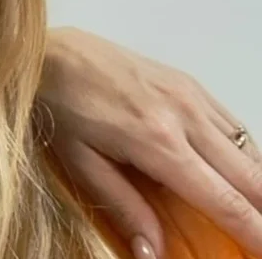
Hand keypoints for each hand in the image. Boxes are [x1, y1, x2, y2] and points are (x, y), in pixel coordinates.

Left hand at [39, 27, 261, 257]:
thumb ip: (124, 208)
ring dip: (256, 181)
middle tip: (261, 234)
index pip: (224, 199)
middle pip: (250, 175)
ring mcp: (189, 92)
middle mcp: (184, 115)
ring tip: (252, 207)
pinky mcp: (186, 79)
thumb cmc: (60, 107)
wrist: (51, 52)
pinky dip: (244, 150)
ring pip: (248, 146)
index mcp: (157, 142)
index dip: (255, 232)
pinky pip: (231, 121)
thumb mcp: (80, 162)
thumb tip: (154, 253)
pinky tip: (234, 168)